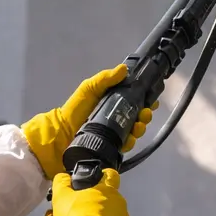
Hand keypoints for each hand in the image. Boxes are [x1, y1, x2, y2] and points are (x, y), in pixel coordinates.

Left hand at [22, 65, 154, 179]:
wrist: (62, 136)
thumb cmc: (75, 110)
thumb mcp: (88, 89)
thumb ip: (104, 79)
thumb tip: (124, 69)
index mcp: (112, 103)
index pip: (134, 100)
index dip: (145, 100)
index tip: (152, 99)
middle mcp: (116, 118)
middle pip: (138, 116)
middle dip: (145, 115)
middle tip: (145, 114)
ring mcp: (114, 133)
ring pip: (135, 131)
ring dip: (141, 128)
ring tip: (138, 126)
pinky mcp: (112, 147)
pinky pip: (126, 145)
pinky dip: (131, 141)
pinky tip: (129, 138)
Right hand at [46, 169, 130, 215]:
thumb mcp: (61, 196)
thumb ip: (62, 182)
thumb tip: (63, 177)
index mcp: (107, 190)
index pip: (111, 175)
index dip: (104, 176)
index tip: (97, 182)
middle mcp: (120, 203)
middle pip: (107, 200)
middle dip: (93, 206)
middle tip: (78, 214)